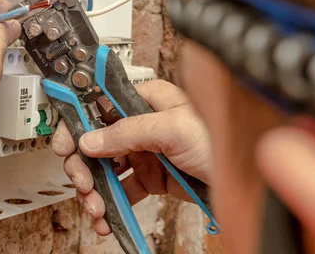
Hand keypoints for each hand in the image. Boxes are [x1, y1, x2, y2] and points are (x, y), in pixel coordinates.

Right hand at [52, 79, 211, 235]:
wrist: (251, 178)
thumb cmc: (224, 139)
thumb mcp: (174, 128)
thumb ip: (129, 131)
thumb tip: (91, 139)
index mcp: (147, 100)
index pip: (100, 104)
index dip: (77, 120)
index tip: (63, 139)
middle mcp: (141, 124)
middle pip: (96, 140)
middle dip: (84, 163)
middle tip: (82, 181)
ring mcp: (145, 152)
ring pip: (105, 167)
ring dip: (94, 188)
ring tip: (95, 205)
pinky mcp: (151, 178)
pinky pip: (122, 190)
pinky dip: (110, 204)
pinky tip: (105, 215)